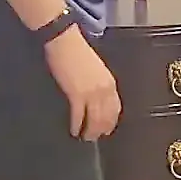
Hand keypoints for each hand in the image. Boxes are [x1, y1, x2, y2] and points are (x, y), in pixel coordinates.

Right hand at [43, 26, 120, 140]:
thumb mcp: (96, 69)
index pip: (115, 108)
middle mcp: (104, 89)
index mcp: (110, 82)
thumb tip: (97, 97)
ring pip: (94, 119)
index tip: (107, 129)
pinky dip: (77, 126)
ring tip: (85, 138)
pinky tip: (74, 131)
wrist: (65, 41)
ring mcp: (91, 92)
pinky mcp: (76, 94)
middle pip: (106, 116)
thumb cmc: (78, 52)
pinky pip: (78, 116)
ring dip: (90, 131)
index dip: (111, 121)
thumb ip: (99, 83)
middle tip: (94, 137)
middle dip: (101, 129)